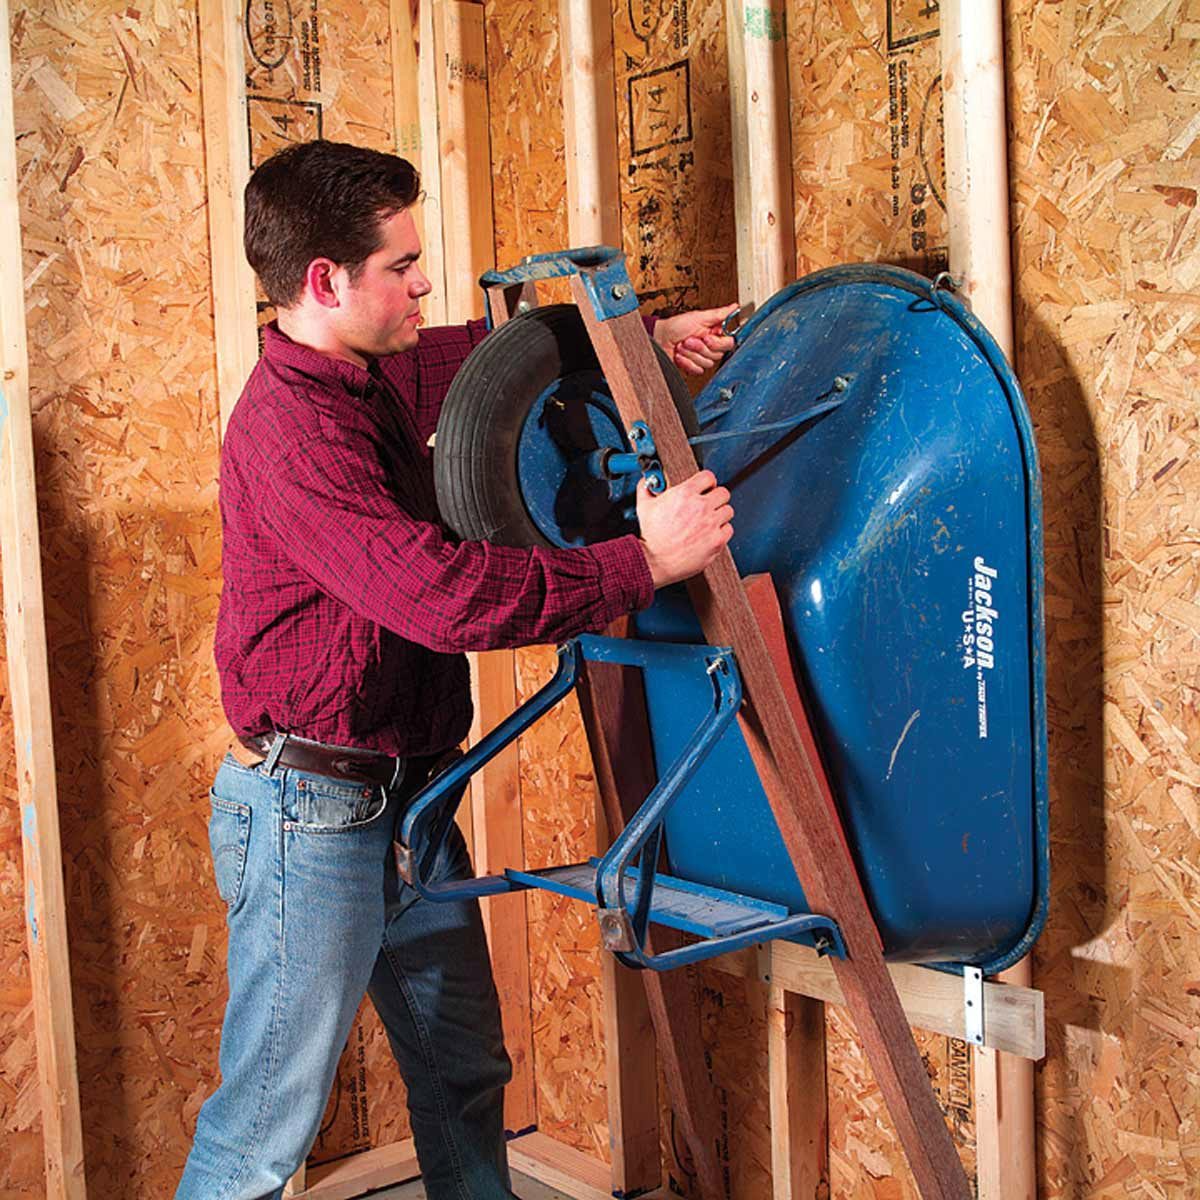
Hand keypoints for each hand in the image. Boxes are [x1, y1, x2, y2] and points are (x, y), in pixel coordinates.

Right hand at [637, 470, 733, 587]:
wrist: (654, 561)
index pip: (708, 477)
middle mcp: (701, 507)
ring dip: (720, 514)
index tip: (706, 487)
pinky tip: (711, 534)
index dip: (707, 482)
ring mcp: (711, 524)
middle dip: (716, 498)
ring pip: (728, 511)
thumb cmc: (650, 536)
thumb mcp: (644, 507)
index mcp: (685, 494)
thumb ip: (647, 489)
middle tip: (709, 505)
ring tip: (709, 521)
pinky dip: (722, 531)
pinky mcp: (717, 541)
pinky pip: (729, 529)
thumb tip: (648, 481)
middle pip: (723, 493)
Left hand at [652, 303, 738, 375]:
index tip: (706, 337)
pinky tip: (680, 355)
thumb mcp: (698, 317)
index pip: (728, 343)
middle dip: (699, 347)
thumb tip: (734, 307)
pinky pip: (697, 370)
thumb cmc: (676, 326)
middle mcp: (710, 346)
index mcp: (714, 333)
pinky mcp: (694, 366)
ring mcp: (702, 357)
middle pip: (717, 355)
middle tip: (688, 339)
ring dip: (691, 354)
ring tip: (682, 345)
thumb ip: (719, 314)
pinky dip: (686, 362)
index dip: (717, 343)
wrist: (660, 338)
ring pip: (707, 363)